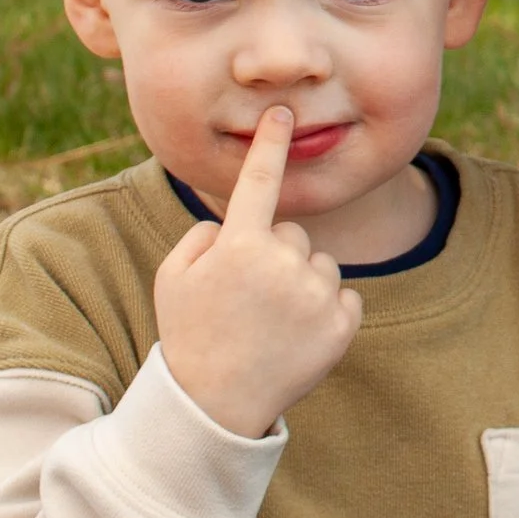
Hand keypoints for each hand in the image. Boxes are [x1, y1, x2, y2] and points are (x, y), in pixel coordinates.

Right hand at [154, 105, 363, 437]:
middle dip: (275, 256)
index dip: (270, 143)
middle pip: (292, 234)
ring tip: (272, 323)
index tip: (282, 111)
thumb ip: (203, 236)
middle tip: (249, 300)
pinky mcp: (342, 325)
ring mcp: (316, 295)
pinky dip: (328, 312)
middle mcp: (283, 263)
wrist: (215, 406)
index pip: (258, 180)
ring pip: (321, 264)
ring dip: (303, 284)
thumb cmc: (190, 334)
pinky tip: (298, 337)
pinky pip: (345, 296)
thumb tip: (234, 221)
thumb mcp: (173, 278)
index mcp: (238, 245)